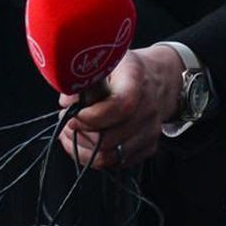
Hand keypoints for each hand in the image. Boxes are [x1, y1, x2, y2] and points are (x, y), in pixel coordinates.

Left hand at [55, 44, 185, 168]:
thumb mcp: (101, 62)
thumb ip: (82, 79)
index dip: (90, 118)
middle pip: (109, 138)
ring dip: (82, 150)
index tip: (71, 116)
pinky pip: (116, 163)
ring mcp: (151, 130)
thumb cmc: (124, 71)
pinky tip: (84, 143)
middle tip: (66, 125)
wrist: (159, 80)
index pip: (119, 106)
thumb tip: (68, 104)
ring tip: (71, 135)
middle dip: (79, 135)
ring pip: (110, 156)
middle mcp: (148, 107)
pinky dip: (94, 157)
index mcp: (135, 78)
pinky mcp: (149, 147)